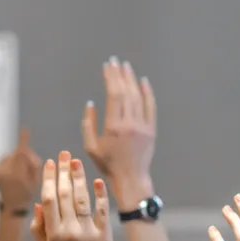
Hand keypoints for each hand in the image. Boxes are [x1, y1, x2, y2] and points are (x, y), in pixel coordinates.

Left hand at [0, 128, 41, 210]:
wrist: (12, 206)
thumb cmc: (27, 194)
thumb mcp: (35, 181)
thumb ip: (32, 164)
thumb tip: (25, 151)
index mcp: (17, 175)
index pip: (21, 154)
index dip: (23, 141)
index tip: (25, 130)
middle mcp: (4, 171)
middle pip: (18, 154)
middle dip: (26, 157)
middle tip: (31, 167)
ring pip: (12, 156)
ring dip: (18, 160)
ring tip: (21, 173)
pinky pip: (6, 159)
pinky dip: (12, 162)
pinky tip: (14, 172)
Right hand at [31, 151, 114, 240]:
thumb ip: (38, 228)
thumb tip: (39, 203)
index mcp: (53, 234)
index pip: (49, 200)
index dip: (49, 180)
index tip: (50, 164)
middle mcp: (70, 231)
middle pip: (65, 195)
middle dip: (63, 172)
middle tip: (64, 155)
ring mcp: (89, 232)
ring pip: (82, 199)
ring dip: (79, 178)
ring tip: (76, 162)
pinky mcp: (105, 235)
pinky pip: (102, 211)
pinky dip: (100, 195)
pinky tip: (97, 181)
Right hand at [83, 58, 155, 202]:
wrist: (131, 179)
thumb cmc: (108, 165)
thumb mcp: (90, 146)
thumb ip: (88, 124)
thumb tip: (90, 103)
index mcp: (113, 127)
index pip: (113, 95)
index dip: (110, 78)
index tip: (107, 66)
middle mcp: (130, 124)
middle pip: (126, 92)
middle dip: (120, 75)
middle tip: (115, 61)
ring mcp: (143, 127)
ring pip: (138, 97)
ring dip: (132, 80)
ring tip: (126, 67)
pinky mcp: (151, 131)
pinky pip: (150, 107)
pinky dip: (148, 93)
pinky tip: (143, 82)